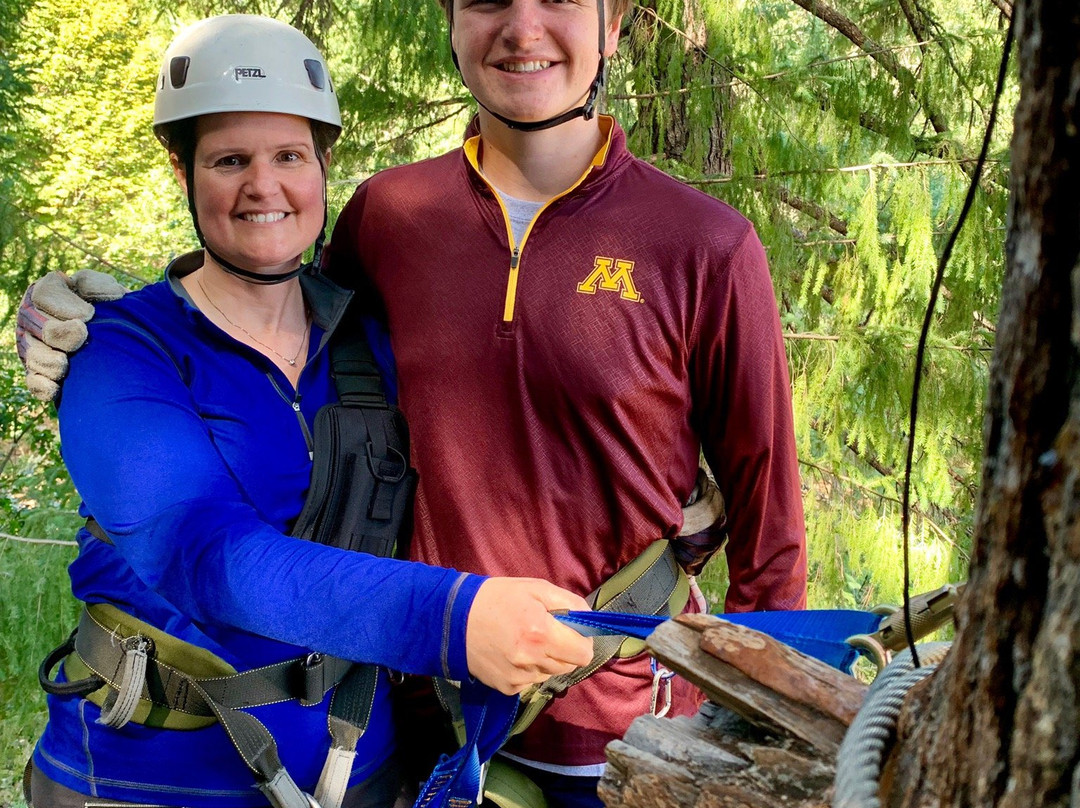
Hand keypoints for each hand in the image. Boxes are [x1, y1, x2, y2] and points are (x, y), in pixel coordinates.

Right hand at [16, 270, 128, 400]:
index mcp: (50, 294)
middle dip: (58, 333)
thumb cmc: (115, 311)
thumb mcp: (111, 293)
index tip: (88, 315)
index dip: (62, 304)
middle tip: (80, 337)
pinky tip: (57, 387)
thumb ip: (99, 285)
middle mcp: (36, 319)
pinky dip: (43, 385)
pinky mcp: (41, 372)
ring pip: (33, 354)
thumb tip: (89, 289)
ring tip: (65, 364)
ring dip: (48, 360)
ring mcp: (35, 346)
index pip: (44, 294)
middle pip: (37, 325)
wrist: (127, 343)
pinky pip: (34, 381)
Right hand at [466, 578, 594, 695]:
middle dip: (564, 649)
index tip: (571, 631)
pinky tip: (511, 652)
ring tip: (524, 640)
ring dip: (546, 660)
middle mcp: (532, 660)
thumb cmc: (496, 598)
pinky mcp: (507, 688)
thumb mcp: (535, 588)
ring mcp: (519, 678)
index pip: (584, 654)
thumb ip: (569, 602)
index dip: (582, 641)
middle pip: (570, 665)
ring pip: (550, 674)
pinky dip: (528, 669)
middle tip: (546, 632)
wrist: (452, 619)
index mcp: (542, 633)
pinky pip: (531, 682)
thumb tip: (589, 619)